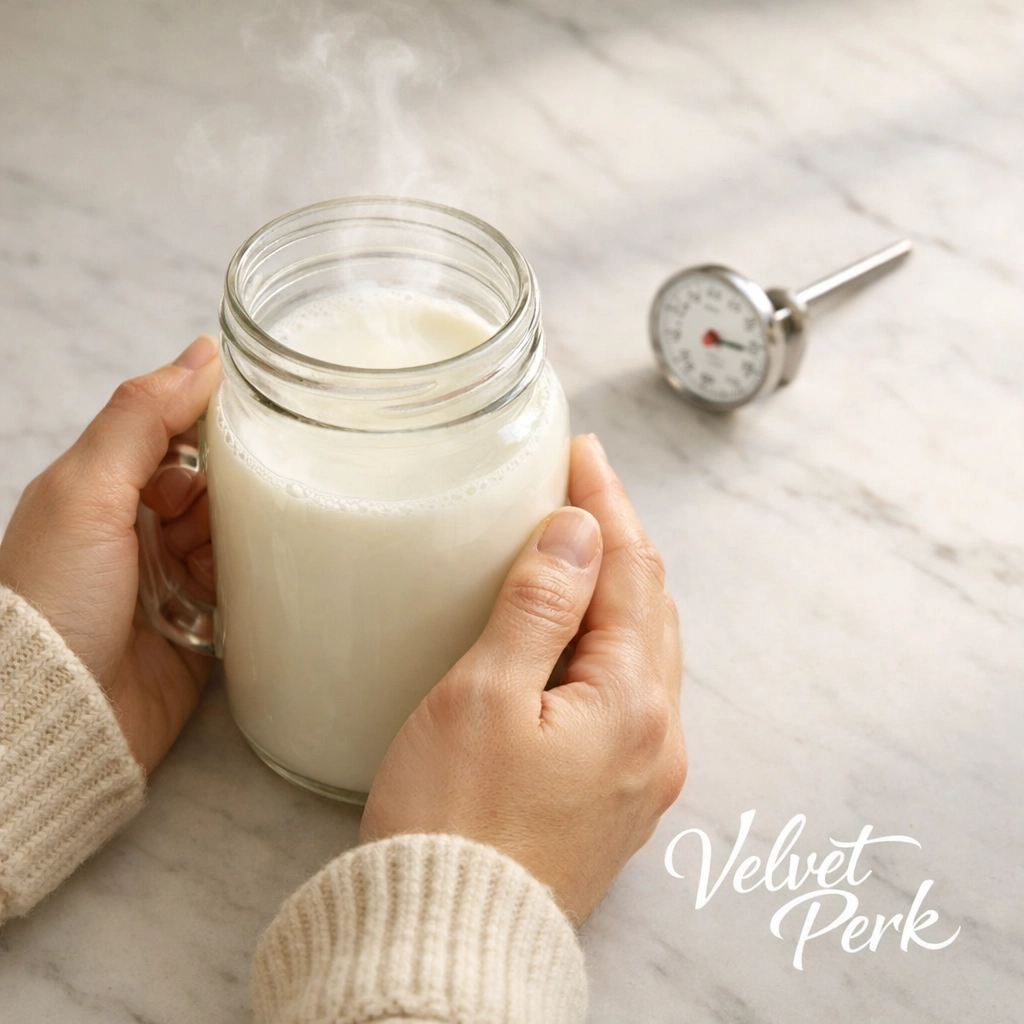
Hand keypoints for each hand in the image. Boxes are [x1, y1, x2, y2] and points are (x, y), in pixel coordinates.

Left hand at [0, 336, 221, 773]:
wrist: (59, 715)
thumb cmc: (56, 598)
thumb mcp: (87, 489)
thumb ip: (141, 416)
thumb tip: (203, 350)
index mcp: (103, 489)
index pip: (174, 433)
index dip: (214, 424)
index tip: (264, 417)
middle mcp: (139, 530)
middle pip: (213, 484)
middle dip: (239, 485)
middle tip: (250, 496)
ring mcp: (172, 580)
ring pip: (237, 534)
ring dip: (251, 535)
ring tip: (253, 545)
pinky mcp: (203, 628)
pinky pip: (248, 590)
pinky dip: (261, 582)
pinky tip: (277, 576)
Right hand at [361, 434, 685, 923]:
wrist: (453, 940)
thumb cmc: (454, 823)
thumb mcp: (484, 696)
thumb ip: (539, 605)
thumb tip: (579, 529)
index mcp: (632, 703)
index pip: (630, 571)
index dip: (606, 504)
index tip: (583, 454)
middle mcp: (657, 738)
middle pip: (649, 607)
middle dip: (618, 541)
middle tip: (579, 491)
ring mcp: (643, 773)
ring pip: (644, 651)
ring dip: (617, 591)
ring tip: (578, 548)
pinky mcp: (616, 798)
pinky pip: (629, 695)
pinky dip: (608, 644)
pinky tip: (576, 637)